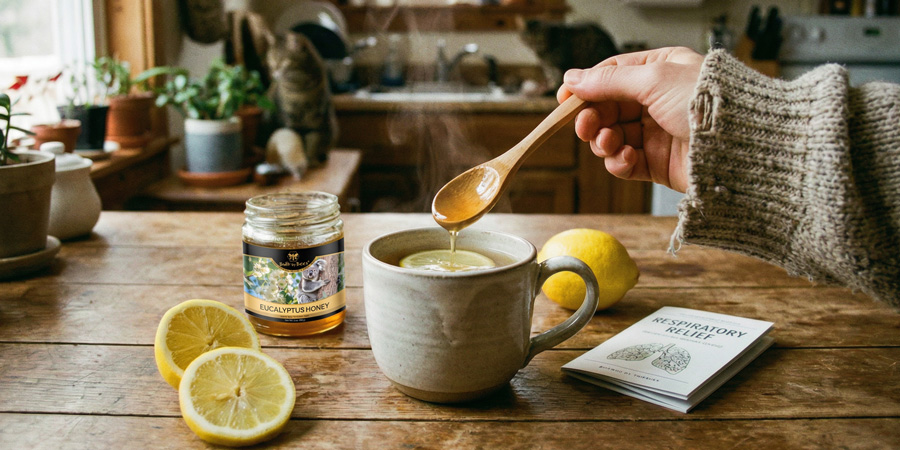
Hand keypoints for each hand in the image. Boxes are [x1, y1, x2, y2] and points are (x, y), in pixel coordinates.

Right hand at [557, 47, 703, 192]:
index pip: (612, 75)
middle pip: (607, 109)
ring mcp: (657, 132)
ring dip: (604, 142)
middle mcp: (657, 100)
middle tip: (585, 127)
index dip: (586, 88)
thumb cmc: (705, 102)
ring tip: (610, 144)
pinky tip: (627, 159)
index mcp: (660, 70)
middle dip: (593, 119)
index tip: (564, 101)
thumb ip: (608, 81)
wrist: (738, 145)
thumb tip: (572, 78)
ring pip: (612, 137)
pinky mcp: (659, 163)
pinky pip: (625, 162)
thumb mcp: (652, 79)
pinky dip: (619, 162)